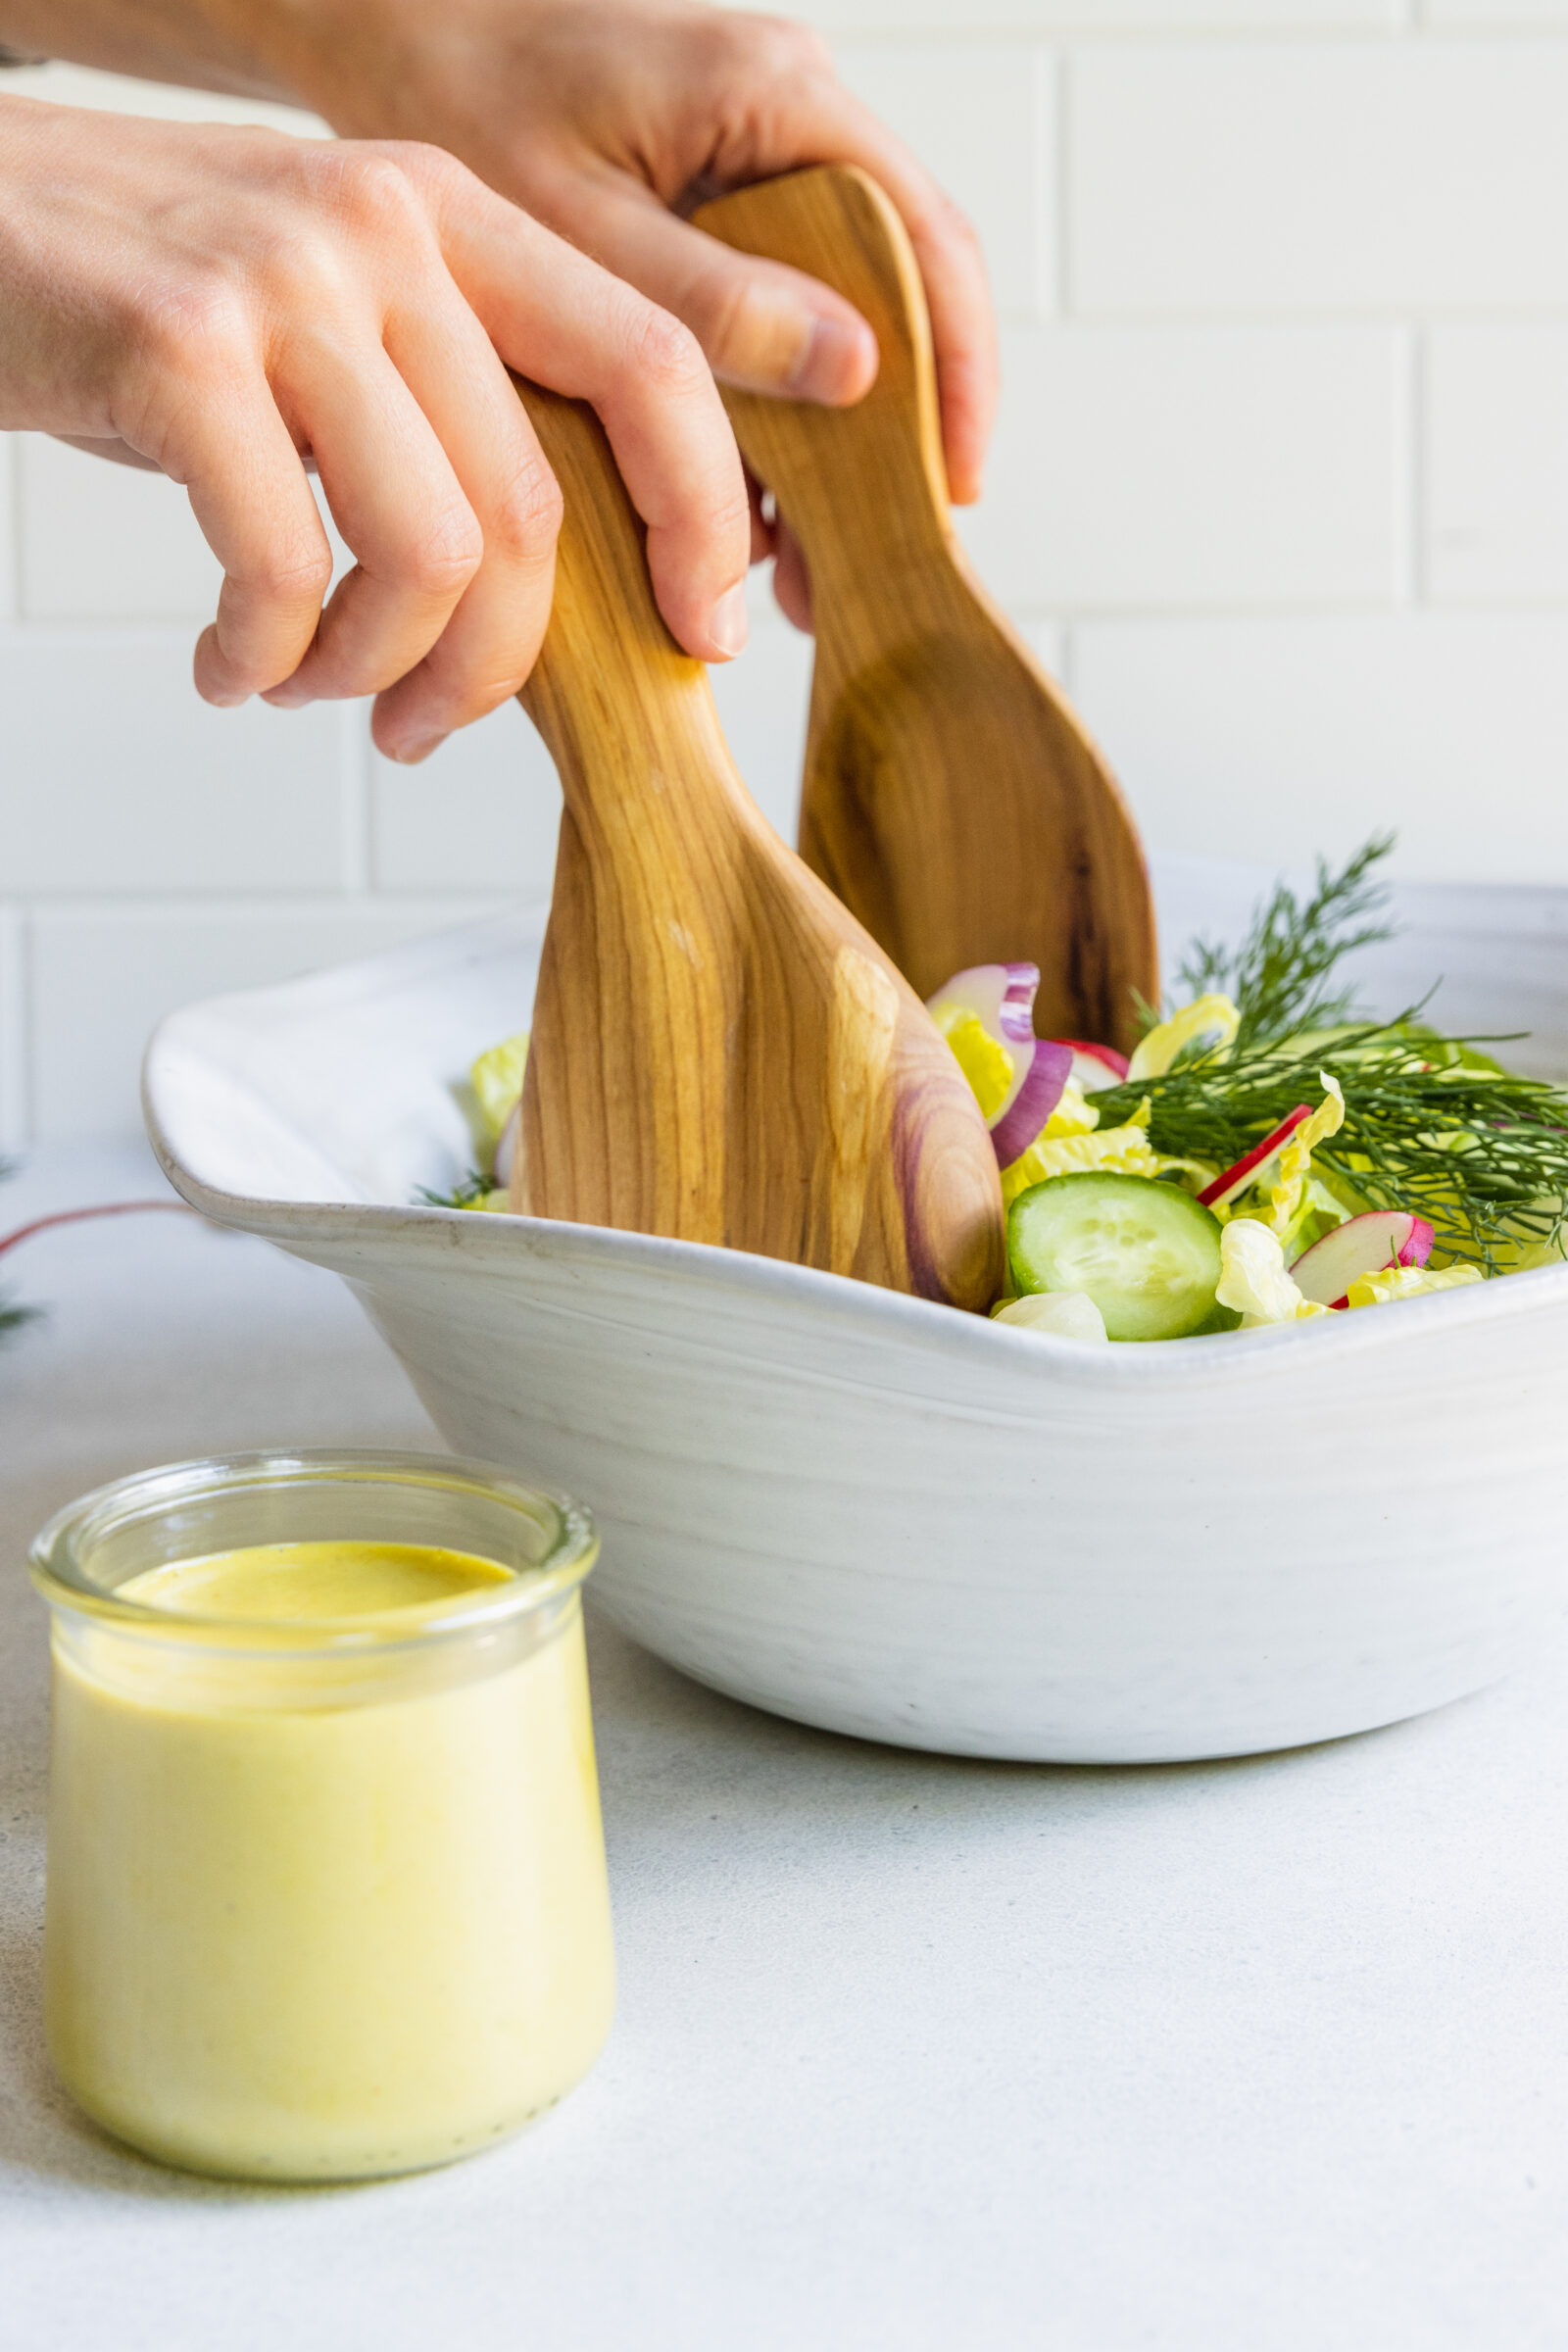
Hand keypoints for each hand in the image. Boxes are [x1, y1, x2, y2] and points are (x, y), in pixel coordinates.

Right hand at [0, 93, 749, 756]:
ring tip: (305, 688)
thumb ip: (444, 404)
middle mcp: (386, 229)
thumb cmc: (143, 301)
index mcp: (453, 217)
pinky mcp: (176, 342)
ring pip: (427, 552)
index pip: (648, 364)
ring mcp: (283, 277)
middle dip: (489, 669)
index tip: (703, 637)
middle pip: (531, 510)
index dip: (703, 520)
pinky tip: (224, 667)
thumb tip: (549, 588)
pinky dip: (260, 656)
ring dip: (371, 672)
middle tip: (418, 729)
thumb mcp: (327, 314)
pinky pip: (279, 565)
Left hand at [285, 0, 998, 627]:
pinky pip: (773, 310)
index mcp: (781, 95)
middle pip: (895, 294)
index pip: (927, 244)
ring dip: (819, 444)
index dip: (957, 378)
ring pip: (834, 316)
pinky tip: (728, 500)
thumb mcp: (579, 222)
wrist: (378, 26)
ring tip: (784, 565)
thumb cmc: (454, 93)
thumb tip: (858, 374)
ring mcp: (758, 155)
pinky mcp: (715, 197)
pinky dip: (760, 409)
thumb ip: (714, 299)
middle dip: (882, 440)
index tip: (949, 493)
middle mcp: (792, 114)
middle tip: (852, 562)